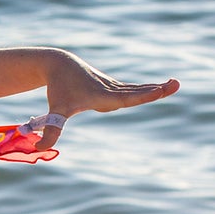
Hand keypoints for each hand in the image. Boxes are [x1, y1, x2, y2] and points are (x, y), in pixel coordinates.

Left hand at [38, 52, 179, 148]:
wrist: (59, 65)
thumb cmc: (58, 89)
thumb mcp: (55, 111)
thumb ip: (51, 130)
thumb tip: (39, 148)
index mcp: (100, 95)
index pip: (125, 98)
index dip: (142, 96)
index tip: (158, 91)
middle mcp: (110, 90)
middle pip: (136, 92)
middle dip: (155, 90)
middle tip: (175, 84)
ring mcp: (112, 86)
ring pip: (136, 89)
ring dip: (155, 88)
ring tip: (174, 84)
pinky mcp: (112, 85)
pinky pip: (132, 88)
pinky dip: (146, 89)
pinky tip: (159, 89)